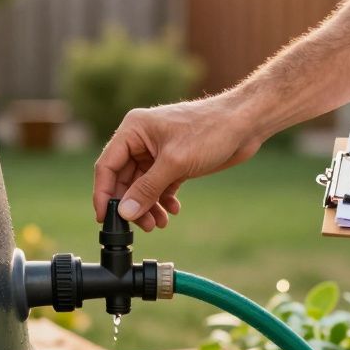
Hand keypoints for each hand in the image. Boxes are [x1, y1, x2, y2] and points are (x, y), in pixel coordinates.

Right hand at [93, 96, 266, 230]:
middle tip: (144, 225)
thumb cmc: (210, 130)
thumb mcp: (174, 163)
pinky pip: (160, 186)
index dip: (104, 194)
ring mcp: (158, 152)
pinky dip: (163, 200)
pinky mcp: (174, 162)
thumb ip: (147, 189)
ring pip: (142, 186)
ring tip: (159, 223)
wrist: (245, 124)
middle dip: (132, 204)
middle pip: (124, 180)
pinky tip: (173, 210)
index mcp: (134, 130)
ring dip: (148, 206)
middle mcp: (142, 140)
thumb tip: (125, 212)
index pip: (107, 166)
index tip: (105, 218)